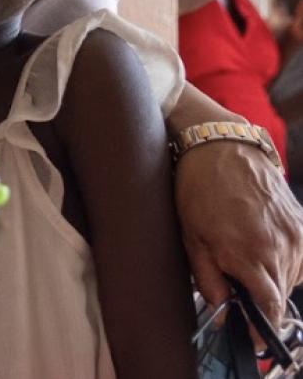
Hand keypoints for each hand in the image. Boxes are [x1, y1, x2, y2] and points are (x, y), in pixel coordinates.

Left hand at [176, 139, 302, 325]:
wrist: (219, 146)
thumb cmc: (199, 188)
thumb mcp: (191, 237)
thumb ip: (209, 280)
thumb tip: (223, 311)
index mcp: (251, 255)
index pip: (270, 310)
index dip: (261, 328)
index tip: (252, 336)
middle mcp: (280, 249)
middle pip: (279, 295)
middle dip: (260, 298)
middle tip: (237, 283)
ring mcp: (296, 235)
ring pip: (290, 277)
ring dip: (271, 277)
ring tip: (245, 254)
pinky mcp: (302, 223)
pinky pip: (299, 257)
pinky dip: (283, 259)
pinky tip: (262, 243)